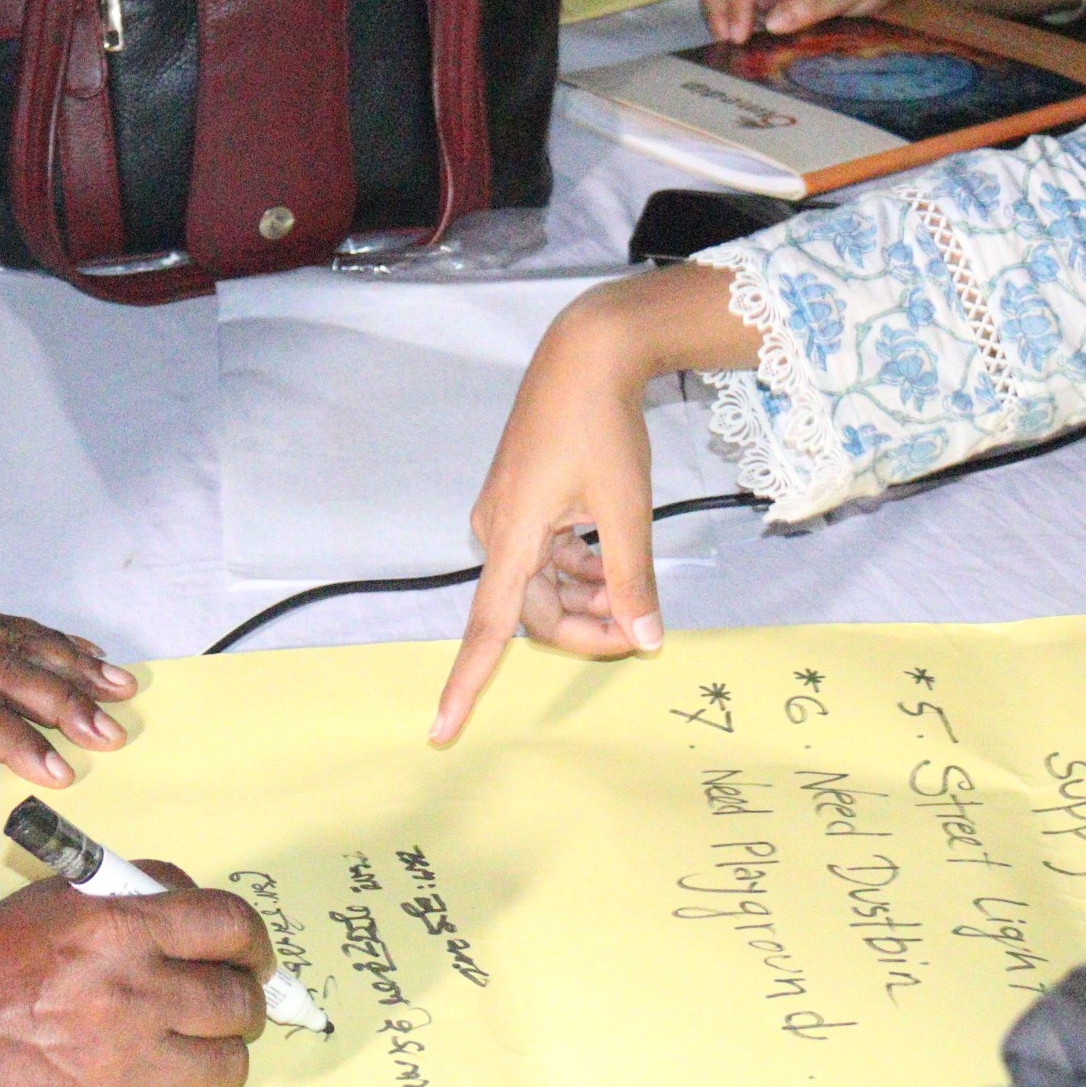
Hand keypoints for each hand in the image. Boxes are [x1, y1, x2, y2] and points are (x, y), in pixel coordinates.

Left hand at [0, 580, 137, 799]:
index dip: (13, 739)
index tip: (57, 768)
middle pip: (6, 669)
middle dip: (64, 701)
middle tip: (113, 733)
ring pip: (16, 641)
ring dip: (72, 665)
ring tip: (123, 689)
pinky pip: (6, 626)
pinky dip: (50, 638)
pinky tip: (86, 653)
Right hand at [0, 868, 271, 1086]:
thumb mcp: (64, 897)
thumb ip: (141, 895)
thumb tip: (207, 922)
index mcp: (122, 930)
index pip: (231, 926)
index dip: (253, 942)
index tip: (251, 956)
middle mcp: (134, 996)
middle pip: (241, 1003)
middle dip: (240, 999)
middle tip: (220, 1002)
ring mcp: (127, 1066)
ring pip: (228, 1065)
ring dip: (216, 1051)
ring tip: (186, 1044)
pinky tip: (146, 1079)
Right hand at [433, 284, 673, 743]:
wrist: (585, 353)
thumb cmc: (603, 426)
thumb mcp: (628, 506)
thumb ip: (632, 579)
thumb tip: (645, 639)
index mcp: (512, 537)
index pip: (487, 629)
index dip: (465, 684)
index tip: (440, 733)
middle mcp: (497, 531)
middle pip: (531, 611)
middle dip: (583, 628)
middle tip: (640, 632)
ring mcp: (506, 515)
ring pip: (542, 584)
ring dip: (585, 598)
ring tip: (632, 592)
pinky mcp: (522, 501)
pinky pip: (544, 556)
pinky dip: (578, 569)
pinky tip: (611, 561)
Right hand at [699, 0, 906, 42]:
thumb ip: (816, 2)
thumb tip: (772, 23)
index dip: (735, 0)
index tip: (740, 35)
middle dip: (717, 5)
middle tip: (728, 42)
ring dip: (718, 14)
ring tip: (731, 44)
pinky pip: (734, 3)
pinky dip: (731, 21)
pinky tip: (741, 43)